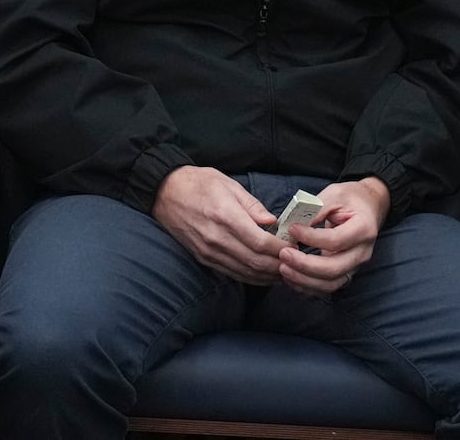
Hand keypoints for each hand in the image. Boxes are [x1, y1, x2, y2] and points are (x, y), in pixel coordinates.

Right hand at [152, 166, 283, 284]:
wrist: (164, 192)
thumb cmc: (197, 183)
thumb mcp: (228, 184)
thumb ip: (252, 205)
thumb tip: (271, 222)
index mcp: (225, 216)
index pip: (260, 242)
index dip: (281, 249)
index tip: (295, 246)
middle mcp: (217, 238)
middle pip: (255, 261)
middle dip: (279, 266)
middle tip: (296, 262)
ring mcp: (209, 251)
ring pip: (245, 272)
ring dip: (267, 276)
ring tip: (285, 272)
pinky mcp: (203, 258)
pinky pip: (232, 273)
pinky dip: (251, 277)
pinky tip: (264, 275)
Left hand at [280, 178, 389, 294]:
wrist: (369, 207)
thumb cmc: (351, 198)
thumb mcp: (335, 194)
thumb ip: (316, 208)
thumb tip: (295, 225)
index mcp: (363, 229)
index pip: (335, 240)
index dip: (311, 238)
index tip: (291, 229)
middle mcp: (362, 252)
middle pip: (333, 269)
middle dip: (304, 265)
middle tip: (283, 254)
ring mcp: (355, 265)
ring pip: (330, 284)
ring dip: (304, 280)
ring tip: (283, 268)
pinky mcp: (346, 272)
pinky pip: (327, 287)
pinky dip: (307, 286)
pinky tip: (291, 276)